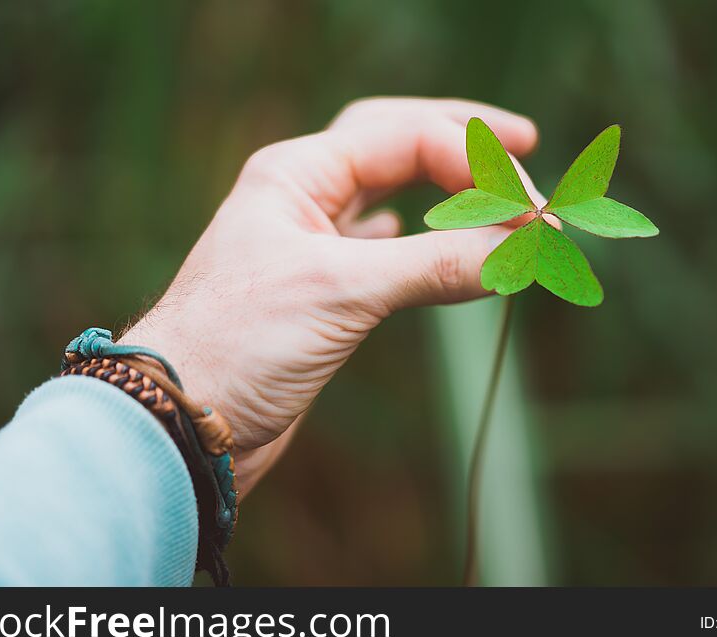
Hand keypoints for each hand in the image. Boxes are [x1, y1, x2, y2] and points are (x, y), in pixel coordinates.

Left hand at [121, 97, 539, 495]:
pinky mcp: (313, 293)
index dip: (476, 163)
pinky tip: (414, 232)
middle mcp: (300, 198)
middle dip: (460, 144)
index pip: (404, 137)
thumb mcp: (341, 291)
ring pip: (387, 195)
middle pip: (394, 144)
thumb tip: (522, 248)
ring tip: (490, 192)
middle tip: (524, 146)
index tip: (535, 209)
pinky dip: (407, 238)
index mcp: (296, 173)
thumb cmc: (237, 342)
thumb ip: (433, 264)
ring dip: (441, 191)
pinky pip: (371, 247)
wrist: (182, 419)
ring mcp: (305, 245)